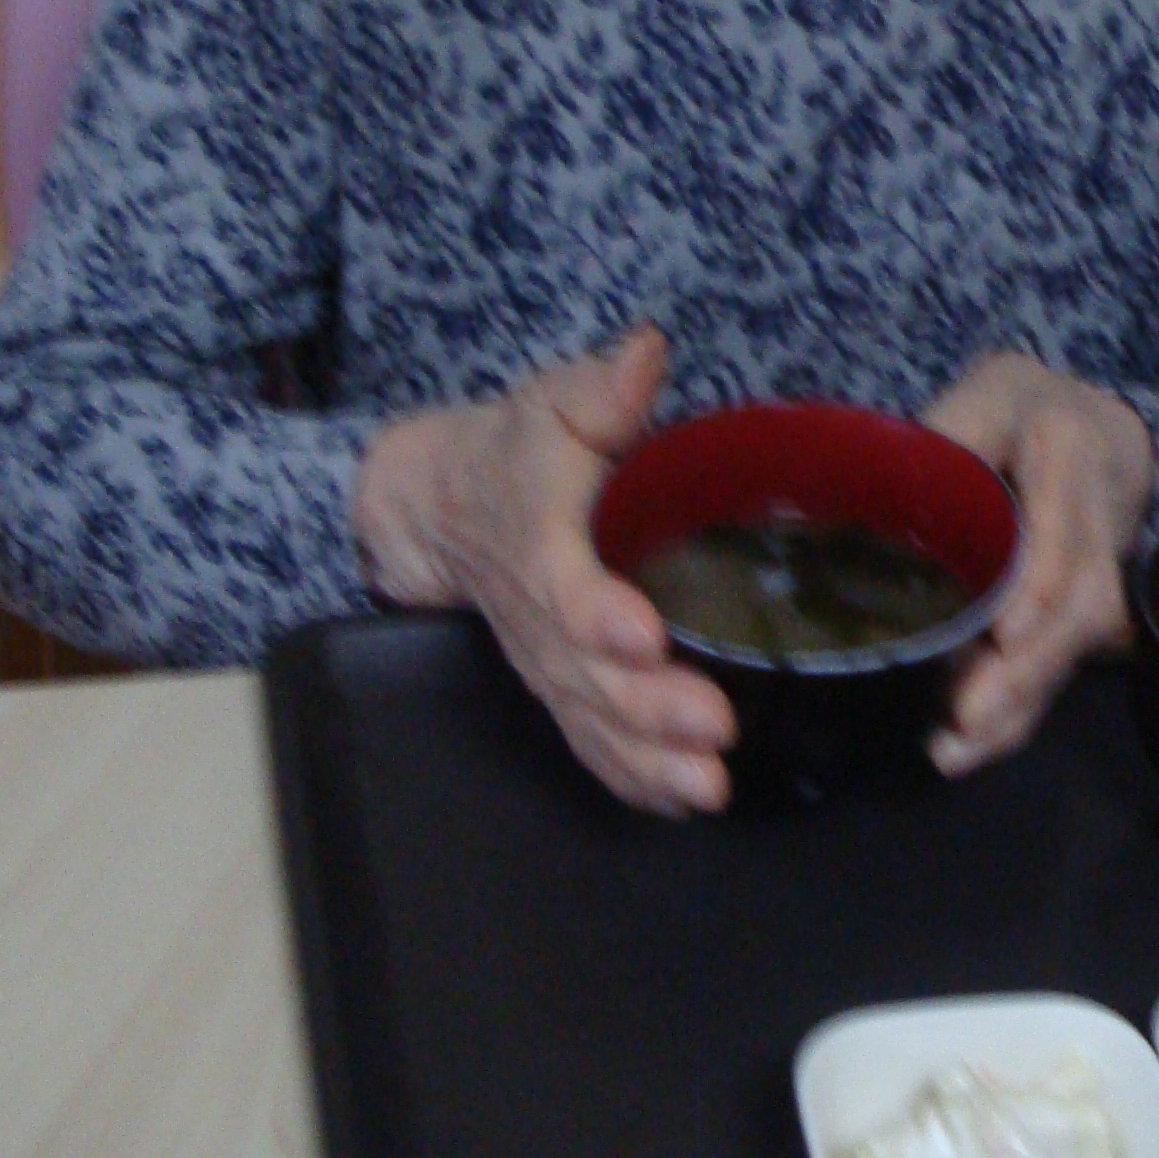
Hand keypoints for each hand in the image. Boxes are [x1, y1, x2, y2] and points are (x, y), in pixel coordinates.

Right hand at [349, 327, 736, 815]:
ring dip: (651, 759)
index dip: (600, 614)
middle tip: (713, 727)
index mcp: (539, 538)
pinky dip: (635, 780)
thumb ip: (599, 390)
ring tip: (710, 785)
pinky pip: (593, 745)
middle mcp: (542, 616)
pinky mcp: (563, 690)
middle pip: (588, 672)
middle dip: (649, 706)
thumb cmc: (519, 453)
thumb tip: (644, 356)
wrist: (445, 511)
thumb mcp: (552, 405)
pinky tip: (685, 801)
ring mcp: (550, 663)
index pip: (562, 585)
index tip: (646, 635)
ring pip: (594, 721)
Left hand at [918, 351, 1155, 774]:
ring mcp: (1099, 572)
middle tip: (966, 717)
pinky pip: (1060, 667)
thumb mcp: (983, 398)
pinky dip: (1016, 713)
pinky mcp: (1084, 616)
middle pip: (1077, 604)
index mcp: (1066, 450)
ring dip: (1018, 704)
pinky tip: (969, 746)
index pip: (1061, 524)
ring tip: (955, 750)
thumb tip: (874, 499)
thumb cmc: (1020, 412)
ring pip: (1072, 646)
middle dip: (1026, 667)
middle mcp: (1096, 520)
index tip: (1004, 634)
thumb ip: (946, 437)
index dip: (1040, 582)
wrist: (1097, 428)